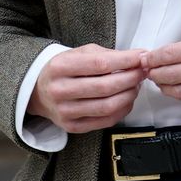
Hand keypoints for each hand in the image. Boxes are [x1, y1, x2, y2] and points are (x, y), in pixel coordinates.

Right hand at [27, 45, 144, 133]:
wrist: (38, 92)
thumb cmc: (65, 69)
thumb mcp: (79, 53)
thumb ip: (107, 54)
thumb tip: (138, 57)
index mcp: (60, 67)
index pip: (100, 64)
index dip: (126, 61)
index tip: (141, 57)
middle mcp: (60, 91)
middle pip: (105, 87)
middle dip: (131, 78)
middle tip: (142, 72)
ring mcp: (65, 112)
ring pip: (107, 106)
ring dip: (129, 95)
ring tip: (135, 85)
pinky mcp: (72, 127)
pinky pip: (105, 121)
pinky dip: (122, 110)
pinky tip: (127, 100)